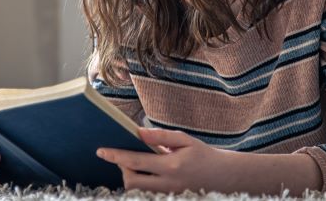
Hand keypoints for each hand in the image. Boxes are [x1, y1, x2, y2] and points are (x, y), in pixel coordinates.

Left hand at [96, 127, 231, 192]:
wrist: (224, 177)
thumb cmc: (203, 155)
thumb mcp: (185, 140)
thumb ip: (161, 136)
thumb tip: (137, 132)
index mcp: (171, 166)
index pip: (136, 161)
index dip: (116, 156)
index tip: (101, 151)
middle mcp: (168, 184)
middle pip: (131, 182)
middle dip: (122, 170)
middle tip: (124, 158)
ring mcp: (168, 195)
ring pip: (137, 192)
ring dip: (130, 178)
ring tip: (134, 165)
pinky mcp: (169, 200)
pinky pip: (146, 195)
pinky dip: (140, 185)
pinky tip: (142, 174)